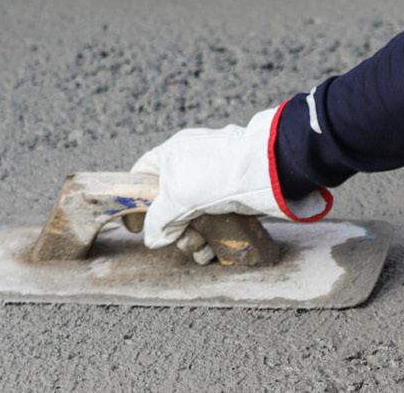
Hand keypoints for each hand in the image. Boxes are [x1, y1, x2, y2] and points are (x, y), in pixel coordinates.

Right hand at [131, 105, 331, 258]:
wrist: (269, 172)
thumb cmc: (217, 175)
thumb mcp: (177, 197)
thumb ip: (158, 220)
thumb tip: (153, 238)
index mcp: (173, 152)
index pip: (144, 172)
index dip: (136, 198)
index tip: (134, 225)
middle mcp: (192, 164)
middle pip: (170, 203)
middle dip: (174, 230)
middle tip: (183, 241)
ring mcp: (214, 180)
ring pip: (193, 216)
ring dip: (194, 239)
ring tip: (203, 251)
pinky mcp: (234, 195)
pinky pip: (215, 219)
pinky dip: (213, 236)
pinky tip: (216, 251)